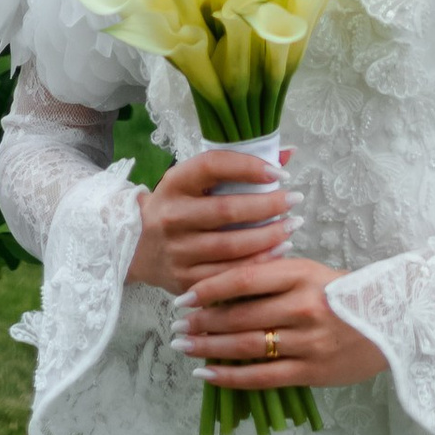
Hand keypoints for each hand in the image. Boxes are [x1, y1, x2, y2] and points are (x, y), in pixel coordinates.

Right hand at [127, 145, 296, 297]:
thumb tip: (289, 154)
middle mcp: (172, 217)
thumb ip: (239, 166)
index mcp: (175, 183)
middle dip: (268, 206)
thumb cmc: (180, 206)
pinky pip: (228, 275)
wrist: (138, 247)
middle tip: (295, 200)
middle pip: (227, 211)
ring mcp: (177, 251)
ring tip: (292, 226)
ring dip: (268, 238)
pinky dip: (257, 265)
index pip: (213, 166)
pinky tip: (278, 253)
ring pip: (231, 247)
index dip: (248, 167)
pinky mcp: (184, 280)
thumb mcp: (196, 181)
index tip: (280, 173)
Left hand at [174, 251, 386, 394]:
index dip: (209, 288)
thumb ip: (273, 276)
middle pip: (240, 315)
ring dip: (209, 348)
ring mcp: (307, 341)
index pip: (245, 278)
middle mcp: (302, 306)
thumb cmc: (345, 294)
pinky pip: (263, 376)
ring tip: (184, 348)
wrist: (392, 322)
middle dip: (202, 322)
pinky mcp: (311, 370)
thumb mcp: (311, 272)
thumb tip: (223, 287)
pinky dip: (231, 377)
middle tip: (176, 325)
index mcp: (301, 273)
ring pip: (247, 346)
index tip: (184, 296)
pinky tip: (208, 375)